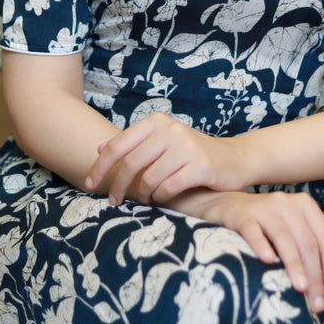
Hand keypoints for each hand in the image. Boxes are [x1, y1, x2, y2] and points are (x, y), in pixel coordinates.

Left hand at [85, 113, 249, 205]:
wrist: (234, 159)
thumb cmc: (192, 154)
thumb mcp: (162, 142)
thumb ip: (134, 144)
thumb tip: (100, 147)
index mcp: (157, 122)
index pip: (119, 145)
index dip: (100, 167)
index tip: (89, 184)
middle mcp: (171, 130)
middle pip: (131, 164)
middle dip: (118, 186)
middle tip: (114, 201)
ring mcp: (187, 147)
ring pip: (149, 179)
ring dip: (142, 195)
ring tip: (145, 199)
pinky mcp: (201, 166)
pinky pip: (168, 188)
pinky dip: (161, 197)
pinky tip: (163, 198)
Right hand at [197, 189, 323, 312]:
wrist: (222, 206)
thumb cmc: (262, 226)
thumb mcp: (289, 231)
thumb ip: (306, 250)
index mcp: (305, 206)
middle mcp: (286, 202)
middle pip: (308, 241)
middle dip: (315, 275)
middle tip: (315, 303)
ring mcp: (263, 206)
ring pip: (284, 237)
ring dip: (294, 265)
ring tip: (300, 289)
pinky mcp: (240, 213)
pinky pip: (253, 231)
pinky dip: (261, 246)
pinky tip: (267, 262)